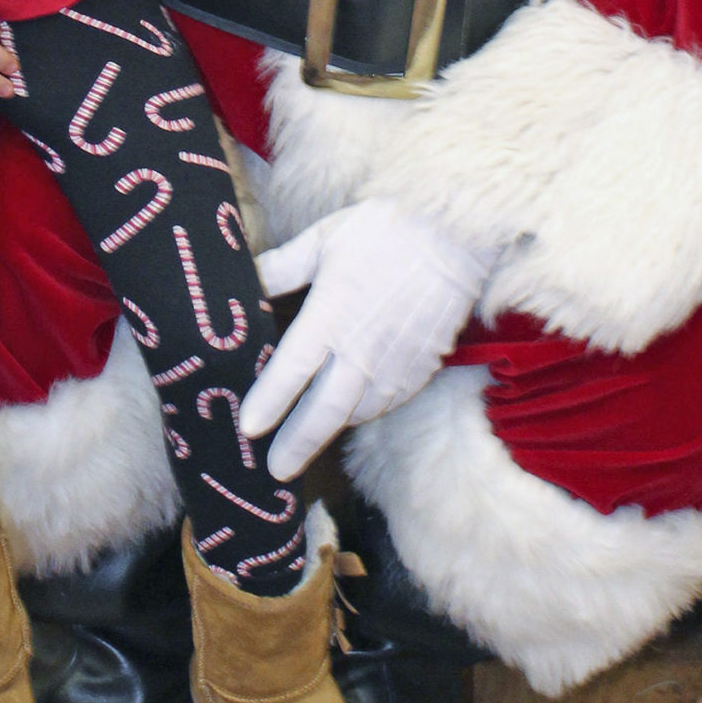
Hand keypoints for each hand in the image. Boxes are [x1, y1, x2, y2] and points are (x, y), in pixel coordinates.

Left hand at [240, 198, 499, 481]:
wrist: (455, 236)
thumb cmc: (385, 231)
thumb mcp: (323, 239)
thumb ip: (282, 266)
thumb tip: (246, 280)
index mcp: (330, 316)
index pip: (291, 371)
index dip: (268, 403)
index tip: (248, 428)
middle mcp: (360, 350)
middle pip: (323, 411)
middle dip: (296, 444)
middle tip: (275, 471)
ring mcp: (393, 364)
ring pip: (356, 413)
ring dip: (330, 432)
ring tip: (305, 447)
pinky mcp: (420, 368)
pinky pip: (387, 403)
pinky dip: (365, 415)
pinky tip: (352, 415)